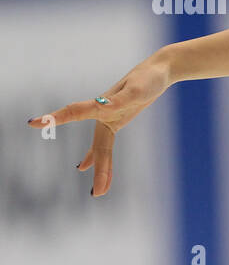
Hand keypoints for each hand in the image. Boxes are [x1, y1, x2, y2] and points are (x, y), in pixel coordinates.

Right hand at [25, 55, 170, 197]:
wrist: (159, 70)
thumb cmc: (148, 78)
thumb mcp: (137, 89)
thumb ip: (120, 99)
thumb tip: (104, 105)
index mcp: (103, 104)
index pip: (76, 112)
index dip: (56, 118)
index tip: (33, 123)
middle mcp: (102, 113)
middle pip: (99, 146)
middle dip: (100, 169)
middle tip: (98, 194)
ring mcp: (109, 117)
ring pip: (102, 148)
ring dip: (101, 168)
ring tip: (97, 191)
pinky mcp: (117, 119)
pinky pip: (104, 144)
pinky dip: (97, 156)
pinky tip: (85, 168)